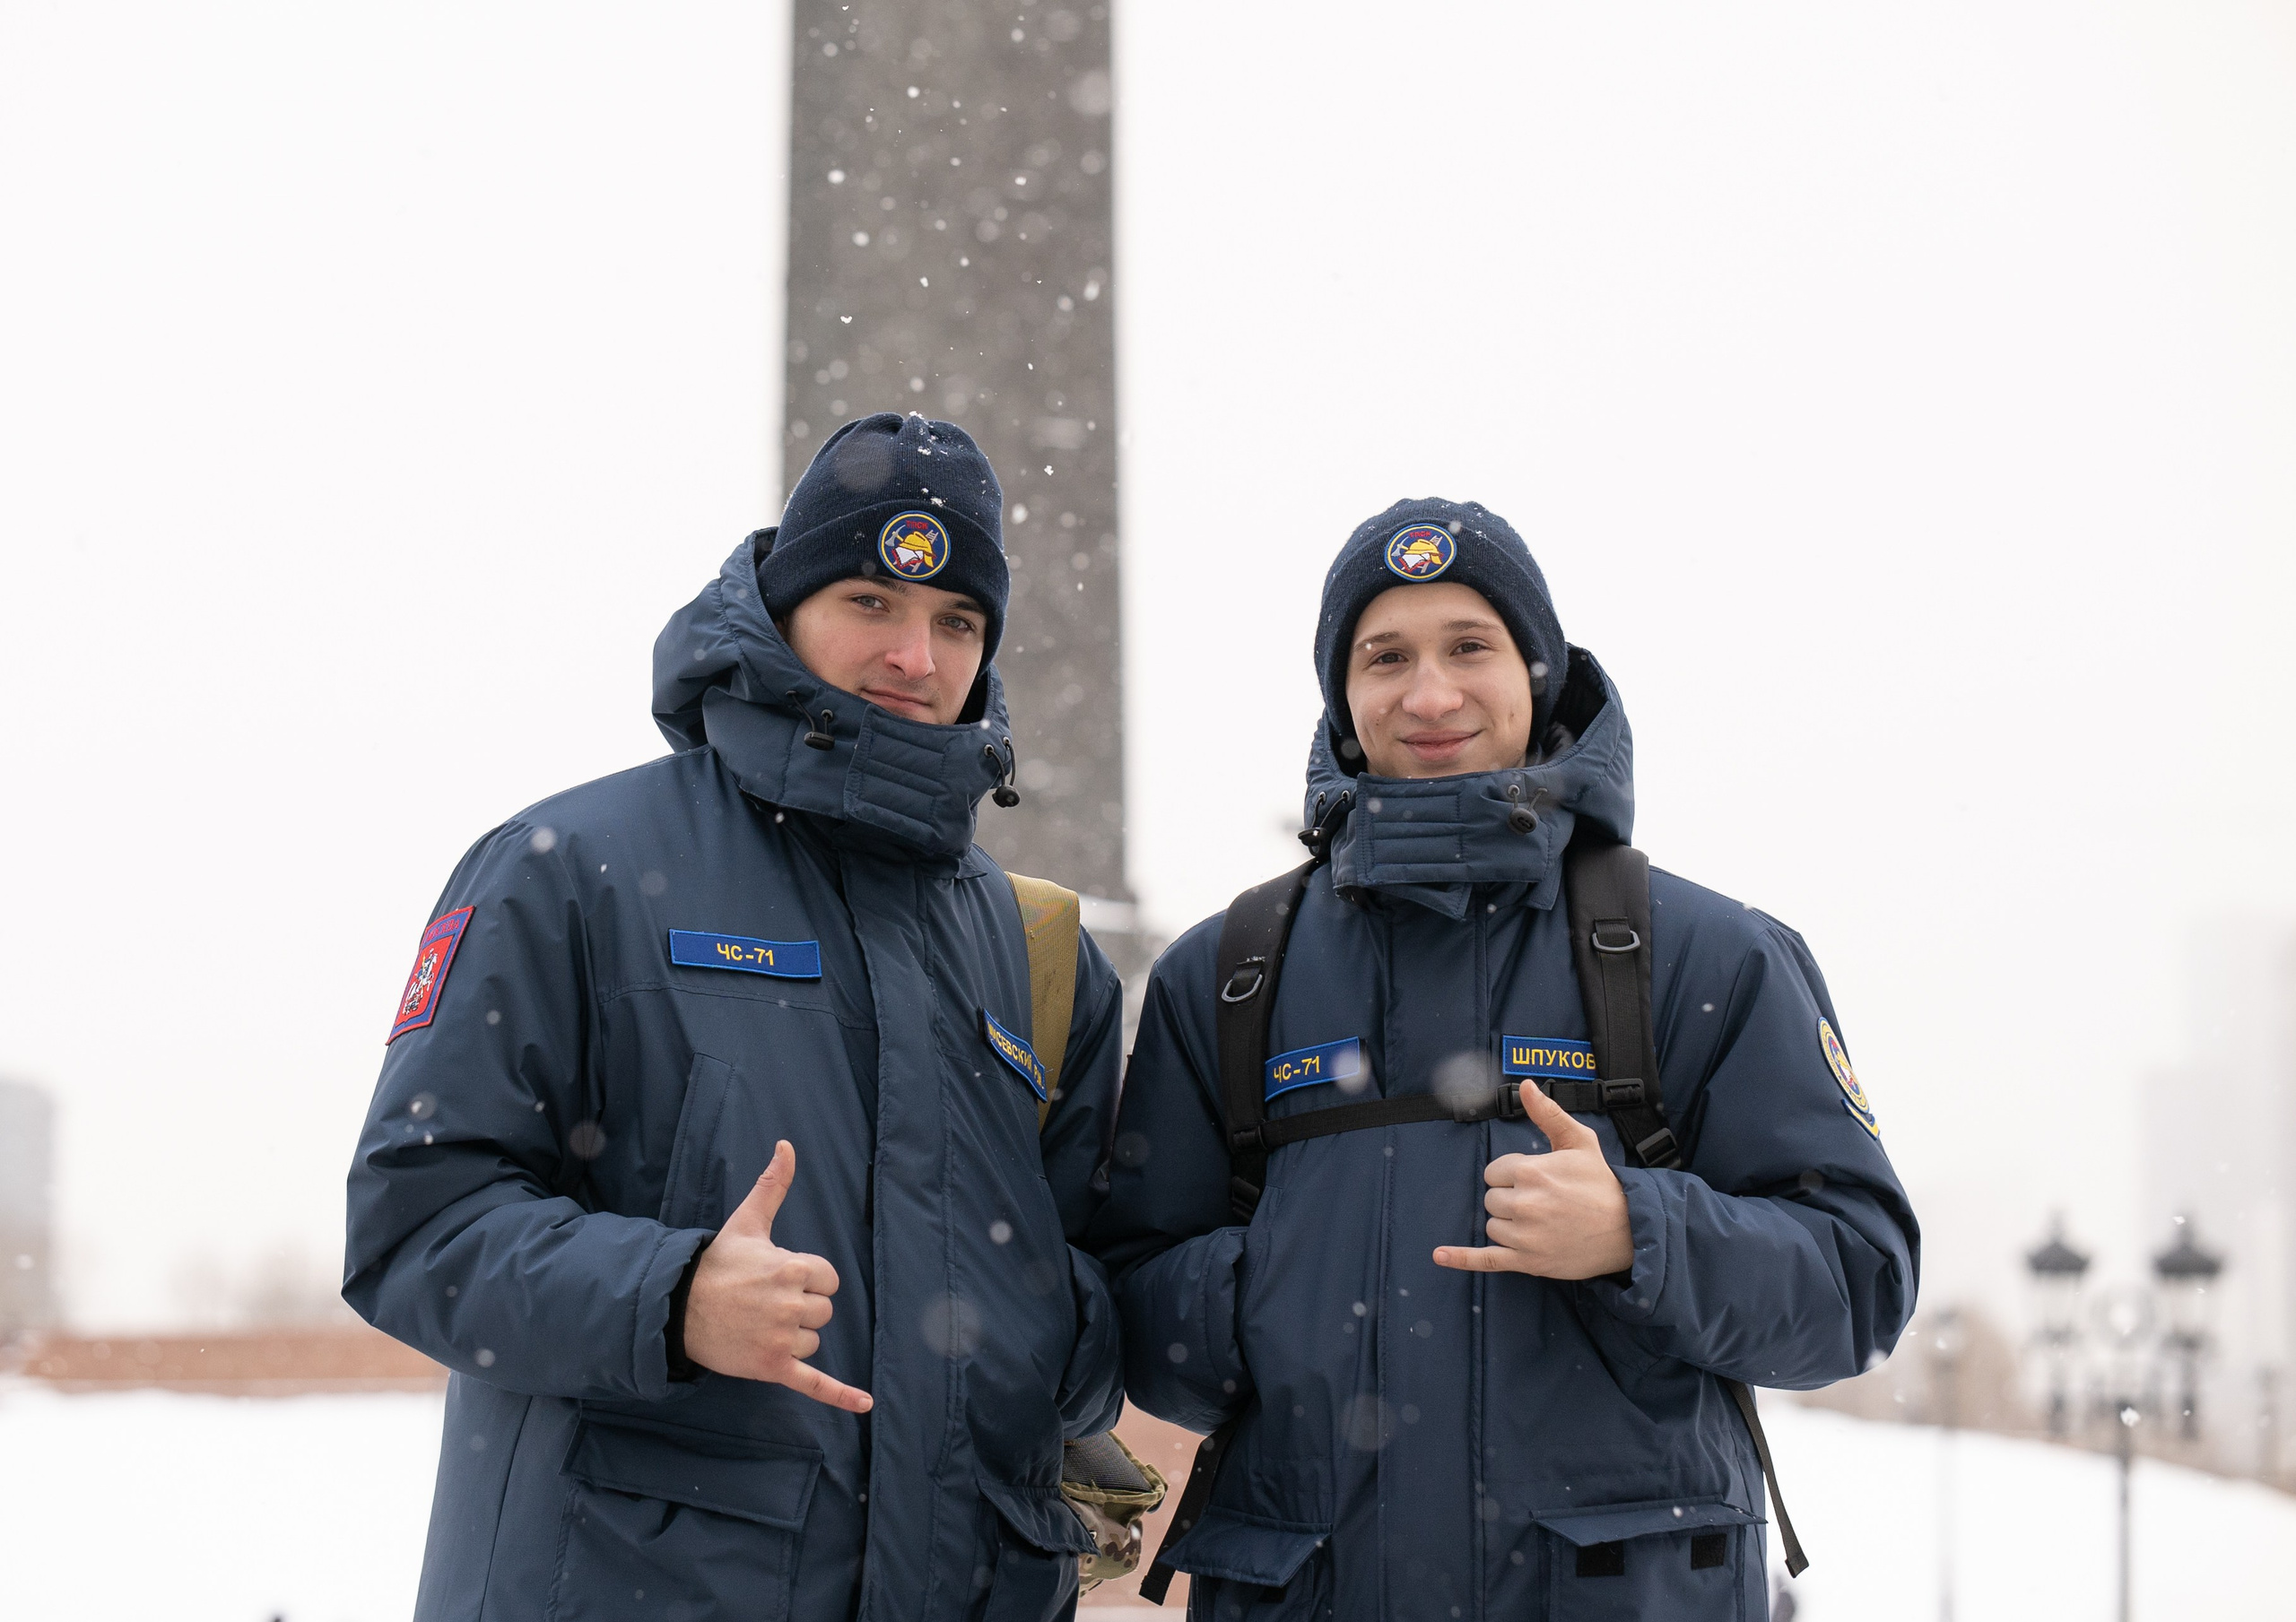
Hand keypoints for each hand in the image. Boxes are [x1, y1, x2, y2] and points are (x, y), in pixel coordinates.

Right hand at [681, 1140, 872, 1411]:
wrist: (677, 1308)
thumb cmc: (718, 1264)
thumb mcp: (747, 1222)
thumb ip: (773, 1185)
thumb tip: (787, 1144)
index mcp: (791, 1268)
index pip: (829, 1279)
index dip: (808, 1279)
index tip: (778, 1278)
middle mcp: (789, 1305)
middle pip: (824, 1311)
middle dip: (801, 1307)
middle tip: (763, 1303)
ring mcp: (781, 1339)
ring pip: (814, 1340)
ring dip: (794, 1336)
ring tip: (757, 1324)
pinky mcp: (773, 1368)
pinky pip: (815, 1383)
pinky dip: (841, 1395)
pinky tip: (866, 1403)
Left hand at [1432, 1082, 1634, 1279]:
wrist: (1629, 1229)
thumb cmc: (1601, 1183)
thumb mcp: (1579, 1141)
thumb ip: (1547, 1114)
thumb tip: (1526, 1086)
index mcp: (1532, 1172)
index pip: (1494, 1172)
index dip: (1512, 1175)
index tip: (1537, 1180)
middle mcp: (1524, 1204)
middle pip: (1491, 1199)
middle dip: (1510, 1198)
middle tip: (1543, 1202)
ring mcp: (1525, 1237)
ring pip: (1492, 1226)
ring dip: (1508, 1223)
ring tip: (1541, 1221)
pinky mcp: (1528, 1262)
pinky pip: (1486, 1260)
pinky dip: (1462, 1258)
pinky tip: (1440, 1254)